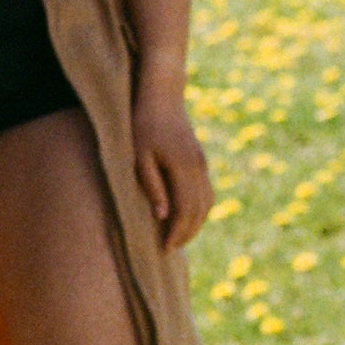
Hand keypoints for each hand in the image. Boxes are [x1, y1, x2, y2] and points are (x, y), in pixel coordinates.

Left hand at [132, 82, 213, 249]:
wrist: (161, 95)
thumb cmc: (142, 124)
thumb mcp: (138, 155)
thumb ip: (151, 185)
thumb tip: (162, 216)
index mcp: (183, 168)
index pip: (184, 211)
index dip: (176, 233)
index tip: (164, 249)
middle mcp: (198, 168)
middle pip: (199, 211)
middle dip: (186, 233)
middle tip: (170, 249)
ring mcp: (202, 164)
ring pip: (206, 203)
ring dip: (195, 223)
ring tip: (178, 237)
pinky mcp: (200, 160)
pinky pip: (206, 192)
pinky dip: (199, 209)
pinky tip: (186, 216)